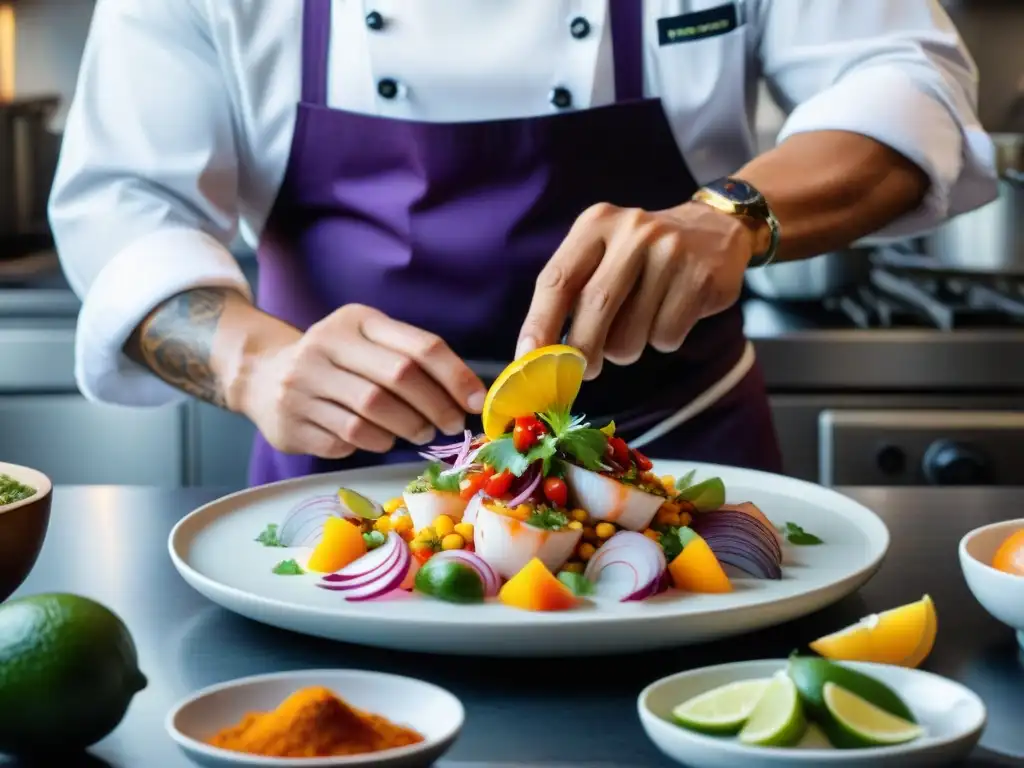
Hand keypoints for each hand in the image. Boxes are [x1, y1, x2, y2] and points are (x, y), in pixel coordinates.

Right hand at [241, 305, 486, 458]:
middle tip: (450, 424)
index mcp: (355, 321)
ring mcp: (302, 384)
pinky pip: (345, 439)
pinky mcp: (291, 421)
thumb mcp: (368, 342)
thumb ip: (412, 359)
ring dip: (406, 429)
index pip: (418, 346)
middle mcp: (324, 345)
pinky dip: (373, 442)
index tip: (475, 401)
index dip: (455, 376)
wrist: (263, 374)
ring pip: (371, 414)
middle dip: (434, 406)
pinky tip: (380, 438)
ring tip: (419, 433)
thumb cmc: (337, 361)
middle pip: (397, 379)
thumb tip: (468, 396)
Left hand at [517, 202, 756, 377]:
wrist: (716, 229)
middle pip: (594, 307)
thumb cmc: (641, 256)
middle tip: (582, 372)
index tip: (526, 360)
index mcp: (596, 223)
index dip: (539, 324)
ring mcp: (670, 251)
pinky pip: (666, 336)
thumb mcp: (603, 254)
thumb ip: (573, 294)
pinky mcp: (700, 278)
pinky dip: (662, 340)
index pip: (557, 279)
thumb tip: (540, 356)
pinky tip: (670, 315)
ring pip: (630, 332)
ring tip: (638, 328)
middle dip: (581, 352)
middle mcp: (632, 231)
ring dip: (626, 350)